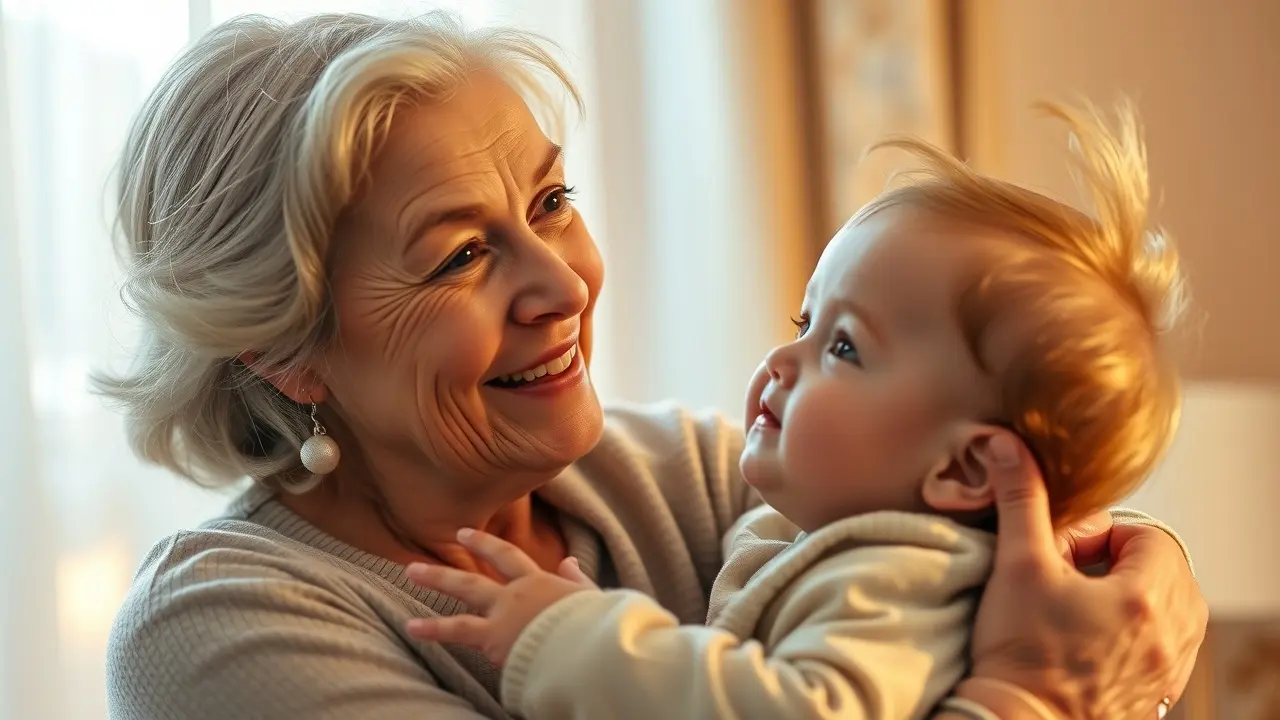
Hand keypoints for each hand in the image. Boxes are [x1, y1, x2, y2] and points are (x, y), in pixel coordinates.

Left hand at [404, 528, 597, 665]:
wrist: (593, 646)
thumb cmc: (598, 622)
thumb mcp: (591, 595)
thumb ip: (576, 579)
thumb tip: (569, 562)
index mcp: (539, 583)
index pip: (507, 557)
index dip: (484, 545)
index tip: (463, 534)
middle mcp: (515, 599)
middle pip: (471, 583)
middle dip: (442, 576)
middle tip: (414, 568)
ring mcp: (503, 623)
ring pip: (459, 619)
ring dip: (431, 619)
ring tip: (407, 622)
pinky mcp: (497, 647)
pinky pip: (462, 640)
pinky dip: (437, 634)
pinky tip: (415, 631)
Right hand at [962, 432, 1206, 718]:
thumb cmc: (1018, 652)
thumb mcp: (1017, 565)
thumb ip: (1021, 499)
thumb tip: (1007, 446)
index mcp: (1144, 599)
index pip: (1152, 538)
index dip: (1107, 536)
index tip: (1066, 554)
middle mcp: (1169, 636)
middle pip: (1170, 573)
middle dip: (1124, 564)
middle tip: (1074, 577)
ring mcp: (1166, 671)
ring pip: (1174, 612)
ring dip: (1136, 599)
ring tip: (1084, 607)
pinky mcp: (1155, 697)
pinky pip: (1168, 650)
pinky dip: (1141, 635)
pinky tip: (1093, 641)